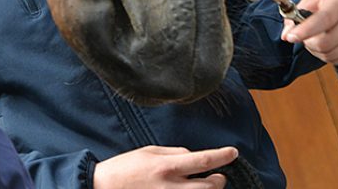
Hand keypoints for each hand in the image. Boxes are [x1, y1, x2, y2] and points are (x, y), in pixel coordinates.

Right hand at [93, 145, 236, 188]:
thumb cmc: (125, 168)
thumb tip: (195, 157)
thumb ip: (175, 153)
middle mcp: (172, 187)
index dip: (223, 156)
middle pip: (211, 186)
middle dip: (219, 180)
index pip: (204, 160)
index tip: (233, 152)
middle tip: (217, 176)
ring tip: (206, 185)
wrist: (104, 188)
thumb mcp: (149, 152)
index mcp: (166, 167)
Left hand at [281, 0, 337, 63]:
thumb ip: (296, 15)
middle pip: (324, 44)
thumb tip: (286, 36)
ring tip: (316, 37)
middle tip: (304, 35)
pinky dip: (328, 55)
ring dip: (316, 50)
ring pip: (330, 55)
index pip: (323, 21)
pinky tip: (328, 42)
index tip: (291, 37)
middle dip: (308, 42)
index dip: (304, 32)